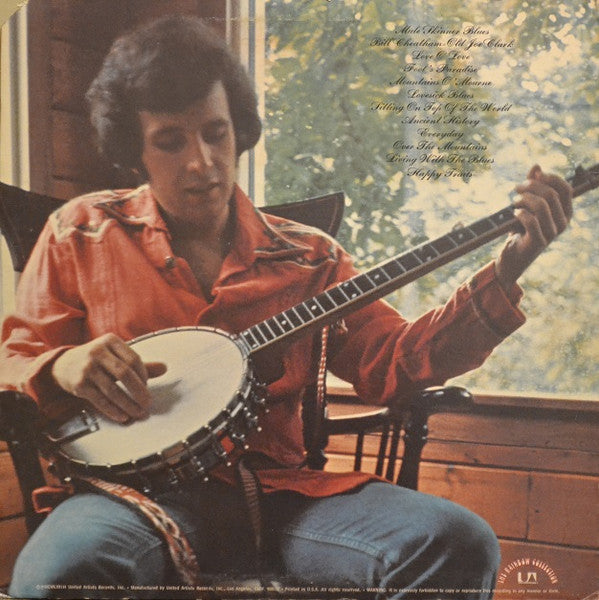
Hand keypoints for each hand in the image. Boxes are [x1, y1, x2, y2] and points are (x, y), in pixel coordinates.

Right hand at [51, 333, 166, 422]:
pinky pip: (100, 400)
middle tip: (148, 403)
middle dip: (139, 391)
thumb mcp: (116, 355)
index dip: (144, 375)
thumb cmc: (98, 359)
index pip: (133, 359)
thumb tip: (165, 368)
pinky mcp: (78, 384)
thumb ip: (140, 363)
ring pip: (112, 390)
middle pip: (124, 374)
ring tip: (139, 413)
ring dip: (128, 404)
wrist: (63, 364)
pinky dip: (113, 410)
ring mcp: (86, 368)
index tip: (147, 386)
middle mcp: (97, 352)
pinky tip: (123, 416)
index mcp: (110, 341)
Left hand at [495, 165, 572, 289]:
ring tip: (514, 202)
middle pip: (551, 194)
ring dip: (524, 199)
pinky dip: (520, 213)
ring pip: (541, 206)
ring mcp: (552, 233)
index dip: (549, 178)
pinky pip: (531, 221)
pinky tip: (514, 213)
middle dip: (531, 186)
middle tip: (516, 188)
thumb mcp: (528, 205)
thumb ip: (533, 186)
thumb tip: (536, 166)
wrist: (513, 256)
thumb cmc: (521, 228)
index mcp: (565, 212)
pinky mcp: (538, 242)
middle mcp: (563, 222)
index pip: (565, 188)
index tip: (534, 175)